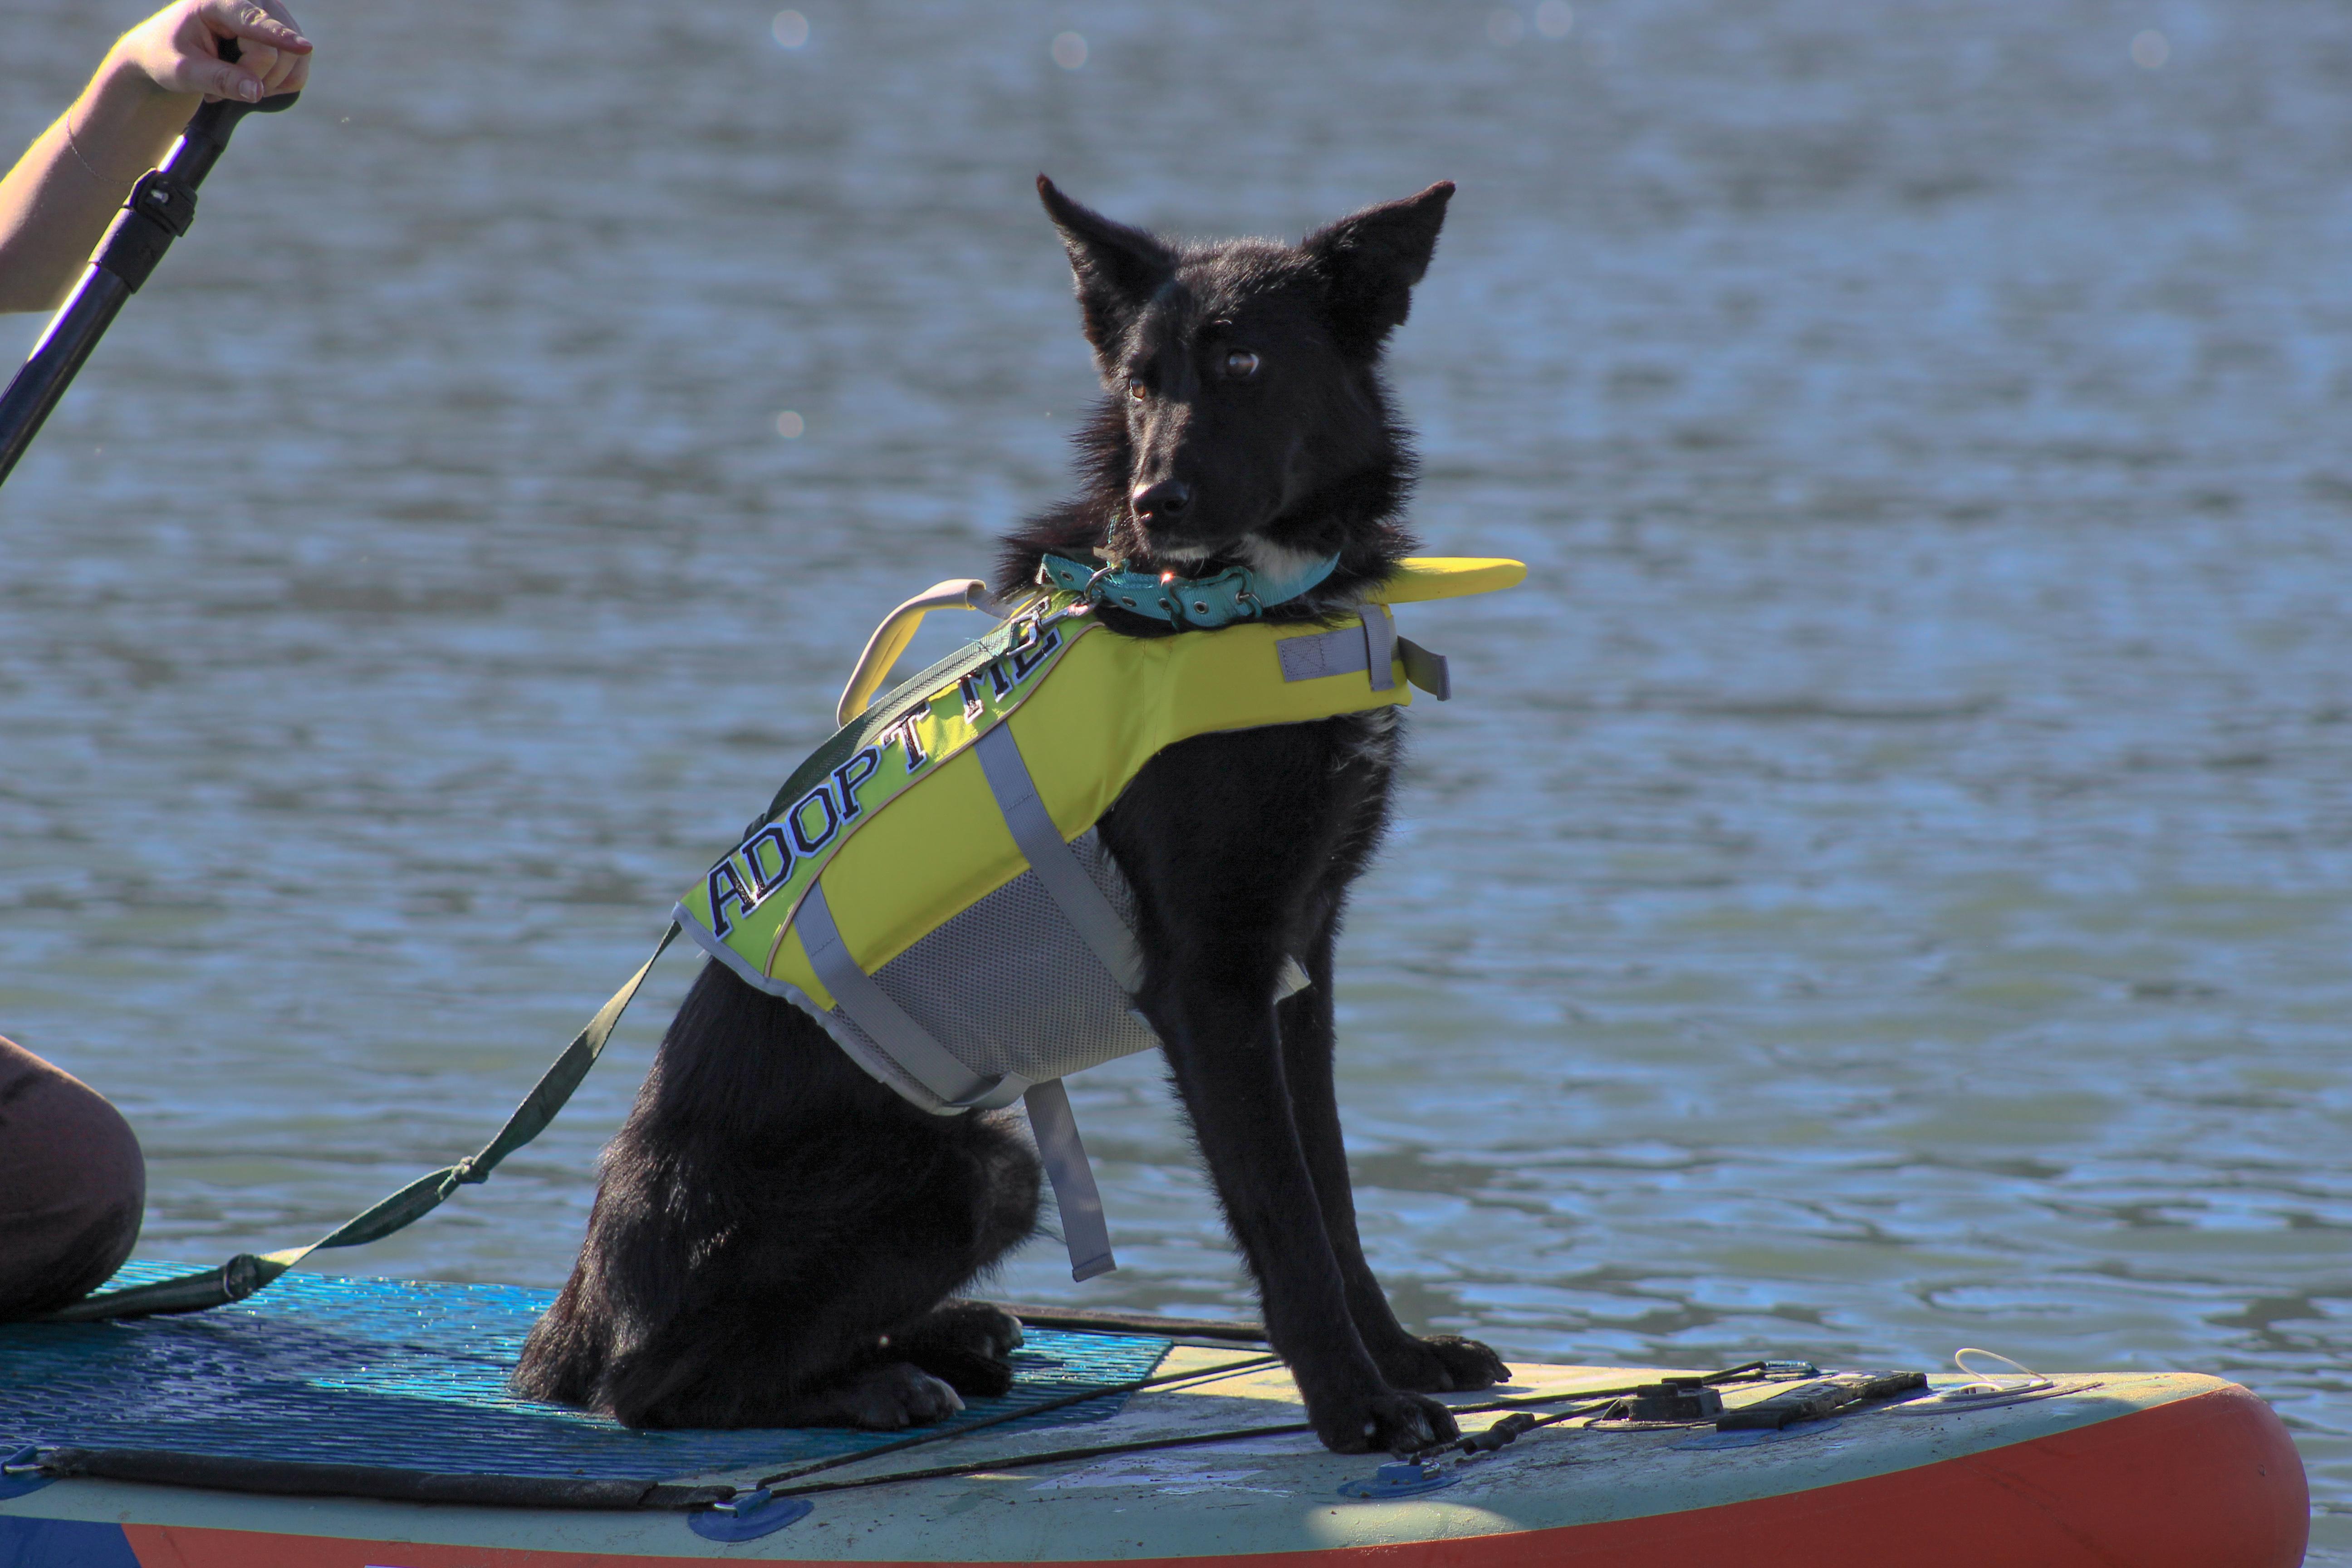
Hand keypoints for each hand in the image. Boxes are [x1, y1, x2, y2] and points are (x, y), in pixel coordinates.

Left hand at [110, 0, 311, 105]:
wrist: (170, 53)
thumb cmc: (168, 56)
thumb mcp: (183, 71)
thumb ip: (218, 79)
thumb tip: (256, 92)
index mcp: (217, 1)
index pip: (253, 21)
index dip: (279, 36)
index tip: (304, 47)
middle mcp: (250, 1)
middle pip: (275, 48)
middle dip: (255, 77)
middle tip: (217, 90)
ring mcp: (271, 17)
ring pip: (293, 60)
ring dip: (267, 84)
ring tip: (233, 85)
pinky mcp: (282, 36)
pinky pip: (298, 70)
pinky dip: (279, 85)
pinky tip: (252, 82)